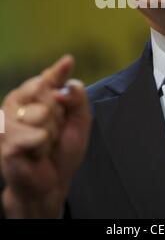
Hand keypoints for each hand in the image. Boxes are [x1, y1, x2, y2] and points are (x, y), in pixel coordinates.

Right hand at [0, 55, 90, 217]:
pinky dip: (43, 146)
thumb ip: (77, 97)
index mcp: (35, 94)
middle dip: (58, 115)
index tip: (68, 61)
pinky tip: (37, 152)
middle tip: (54, 131)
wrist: (52, 182)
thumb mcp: (79, 120)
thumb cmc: (63, 149)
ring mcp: (8, 119)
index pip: (49, 76)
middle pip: (45, 90)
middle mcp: (18, 101)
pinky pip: (36, 134)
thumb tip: (65, 86)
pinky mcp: (6, 140)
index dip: (59, 71)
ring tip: (45, 143)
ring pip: (41, 113)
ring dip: (51, 133)